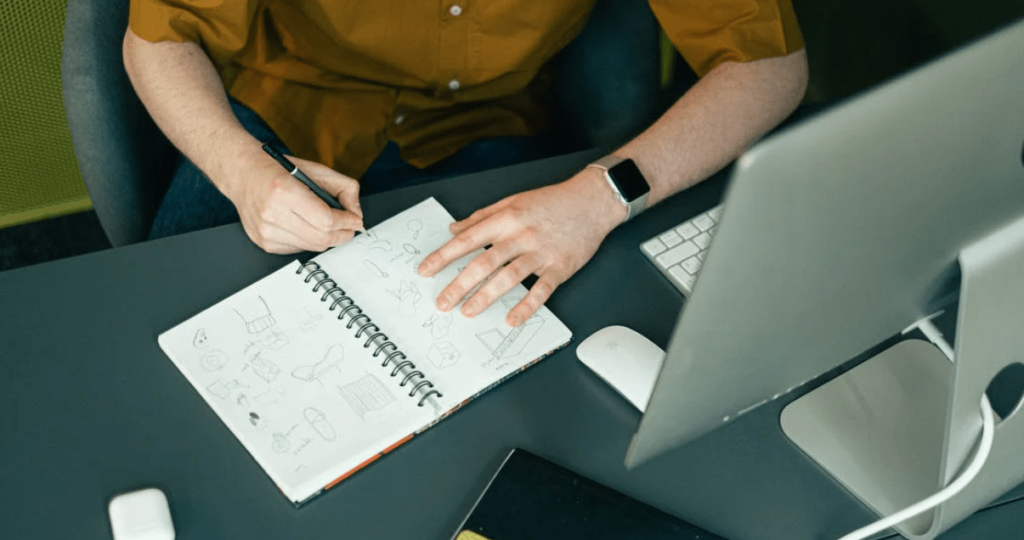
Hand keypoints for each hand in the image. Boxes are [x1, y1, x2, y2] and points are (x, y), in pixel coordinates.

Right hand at [228, 151, 363, 253]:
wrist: (242, 174)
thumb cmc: (276, 170)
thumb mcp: (315, 169)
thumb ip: (344, 188)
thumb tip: (356, 213)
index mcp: (284, 192)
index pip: (326, 220)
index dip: (347, 222)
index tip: (356, 221)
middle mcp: (272, 213)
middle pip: (321, 238)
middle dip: (342, 235)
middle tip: (350, 228)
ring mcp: (265, 231)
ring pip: (311, 246)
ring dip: (326, 238)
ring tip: (330, 226)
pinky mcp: (263, 242)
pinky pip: (297, 249)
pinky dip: (309, 240)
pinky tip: (306, 227)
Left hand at [417, 167, 626, 325]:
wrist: (593, 201)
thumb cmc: (552, 201)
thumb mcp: (513, 201)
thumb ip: (482, 216)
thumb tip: (454, 229)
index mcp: (507, 218)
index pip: (468, 239)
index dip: (444, 256)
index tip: (425, 270)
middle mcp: (521, 235)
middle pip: (484, 262)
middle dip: (459, 284)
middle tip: (442, 302)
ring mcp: (541, 252)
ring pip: (508, 277)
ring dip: (486, 297)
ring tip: (467, 311)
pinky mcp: (560, 267)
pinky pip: (541, 290)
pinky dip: (526, 306)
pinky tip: (512, 319)